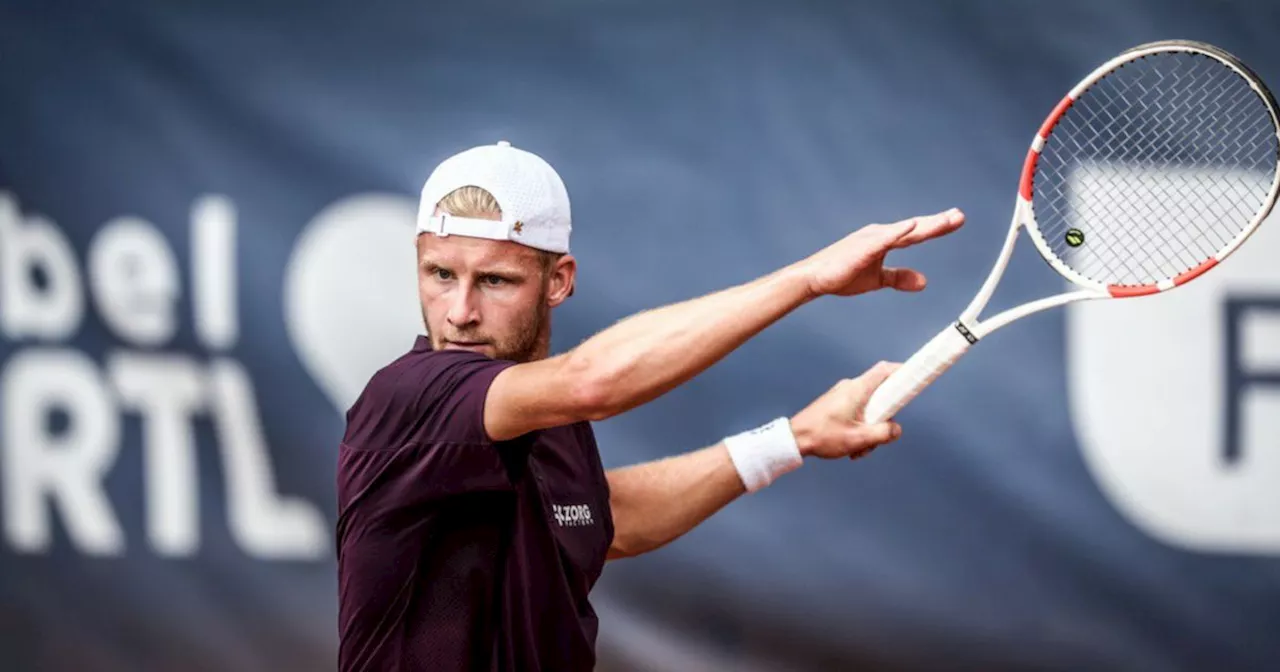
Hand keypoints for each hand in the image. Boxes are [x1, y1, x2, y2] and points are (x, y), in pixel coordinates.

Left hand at [790, 362, 902, 459]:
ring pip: (869, 408)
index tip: (915, 377)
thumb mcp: (859, 438)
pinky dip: (859, 429)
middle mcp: (850, 387)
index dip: (902, 371)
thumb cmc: (823, 436)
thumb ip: (883, 433)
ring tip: (859, 448)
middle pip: (880, 395)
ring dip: (870, 429)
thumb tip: (897, 429)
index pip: (884, 370)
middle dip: (884, 419)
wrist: (795, 439)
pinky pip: (857, 413)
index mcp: (857, 389)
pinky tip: (852, 447)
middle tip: (878, 437)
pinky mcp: (837, 404)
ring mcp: (842, 395)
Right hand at [800, 208, 963, 297]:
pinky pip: (885, 239)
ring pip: (906, 231)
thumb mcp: (878, 279)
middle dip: (938, 222)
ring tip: (947, 220)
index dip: (936, 227)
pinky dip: (899, 232)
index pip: (916, 233)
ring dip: (926, 225)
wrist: (815, 278)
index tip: (954, 221)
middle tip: (959, 216)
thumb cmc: (842, 275)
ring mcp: (872, 238)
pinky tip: (913, 226)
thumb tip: (924, 282)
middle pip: (915, 228)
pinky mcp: (863, 247)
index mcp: (884, 239)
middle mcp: (880, 234)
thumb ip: (899, 277)